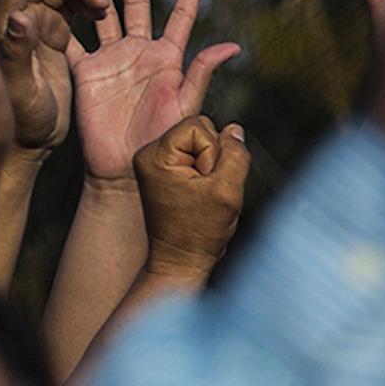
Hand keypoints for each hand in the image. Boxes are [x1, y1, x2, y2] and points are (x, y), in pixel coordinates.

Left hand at [0, 0, 109, 152]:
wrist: (21, 148)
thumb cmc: (15, 123)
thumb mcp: (17, 90)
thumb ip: (15, 51)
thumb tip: (19, 15)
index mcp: (1, 25)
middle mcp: (15, 21)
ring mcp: (33, 31)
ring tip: (101, 1)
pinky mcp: (50, 44)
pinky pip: (68, 9)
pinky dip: (86, 2)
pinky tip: (102, 10)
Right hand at [72, 0, 239, 182]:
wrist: (127, 167)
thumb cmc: (163, 141)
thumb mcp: (186, 105)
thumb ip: (202, 72)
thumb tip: (233, 45)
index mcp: (167, 58)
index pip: (181, 16)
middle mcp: (139, 52)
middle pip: (136, 4)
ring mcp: (111, 59)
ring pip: (103, 13)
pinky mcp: (86, 70)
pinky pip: (71, 39)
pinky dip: (63, 18)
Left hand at [133, 115, 250, 278]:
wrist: (181, 260)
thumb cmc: (199, 232)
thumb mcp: (226, 190)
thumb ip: (235, 154)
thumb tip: (234, 130)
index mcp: (155, 156)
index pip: (198, 126)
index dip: (214, 152)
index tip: (207, 182)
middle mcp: (149, 154)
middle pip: (198, 130)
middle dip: (212, 158)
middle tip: (205, 191)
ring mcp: (155, 163)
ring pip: (200, 144)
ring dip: (211, 168)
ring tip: (203, 195)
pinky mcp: (164, 172)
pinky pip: (195, 157)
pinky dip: (205, 175)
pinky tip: (200, 196)